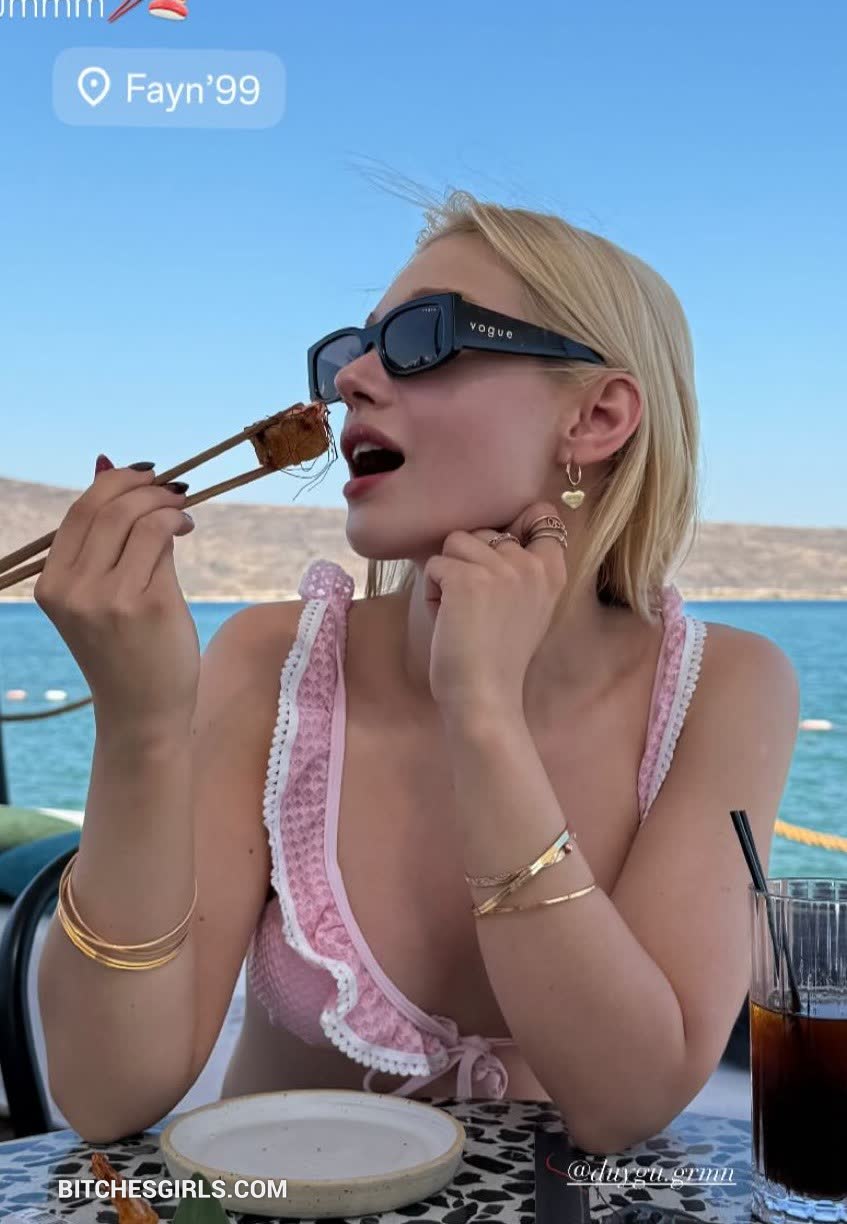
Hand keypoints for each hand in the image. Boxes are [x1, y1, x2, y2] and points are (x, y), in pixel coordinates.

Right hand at [33, 462, 199, 737]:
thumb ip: (105, 537)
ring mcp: (107, 597)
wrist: (141, 713)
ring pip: (137, 519)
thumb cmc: (126, 652)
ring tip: (182, 513)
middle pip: (107, 507)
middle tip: (173, 490)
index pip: (80, 511)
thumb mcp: (99, 594)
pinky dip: (176, 524)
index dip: (115, 483)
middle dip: (145, 487)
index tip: (145, 477)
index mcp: (52, 584)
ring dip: (166, 504)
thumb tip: (107, 464)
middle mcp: (72, 589)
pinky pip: (160, 541)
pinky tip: (185, 529)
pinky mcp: (145, 604)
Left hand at [423, 501, 568, 718]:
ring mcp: (501, 569)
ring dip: (447, 574)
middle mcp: (530, 564)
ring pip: (455, 542)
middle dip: (468, 561)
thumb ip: (521, 569)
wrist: (485, 697)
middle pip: (483, 531)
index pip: (543, 515)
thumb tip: (491, 535)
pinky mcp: (467, 580)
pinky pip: (434, 565)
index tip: (507, 551)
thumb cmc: (497, 656)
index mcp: (551, 571)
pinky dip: (432, 593)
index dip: (517, 524)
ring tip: (459, 612)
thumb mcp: (528, 606)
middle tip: (474, 607)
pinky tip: (447, 621)